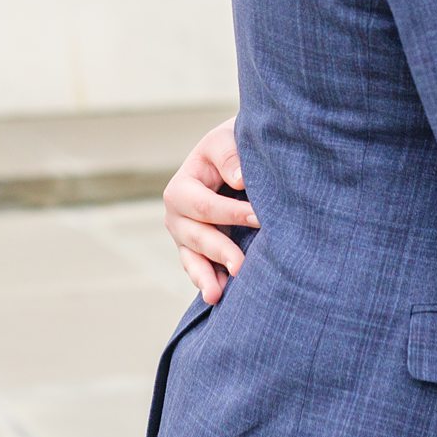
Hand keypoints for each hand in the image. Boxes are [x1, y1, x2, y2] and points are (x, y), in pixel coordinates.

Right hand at [162, 118, 258, 303]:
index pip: (205, 205)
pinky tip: (218, 296)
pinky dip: (207, 281)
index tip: (260, 219)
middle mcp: (176, 214)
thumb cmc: (231, 147)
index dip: (232, 213)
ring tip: (218, 295)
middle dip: (220, 251)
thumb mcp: (226, 139)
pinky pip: (197, 269)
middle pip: (197, 236)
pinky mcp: (196, 251)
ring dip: (206, 276)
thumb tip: (239, 179)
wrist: (232, 157)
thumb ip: (230, 155)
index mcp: (182, 186)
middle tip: (243, 266)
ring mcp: (184, 236)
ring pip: (192, 258)